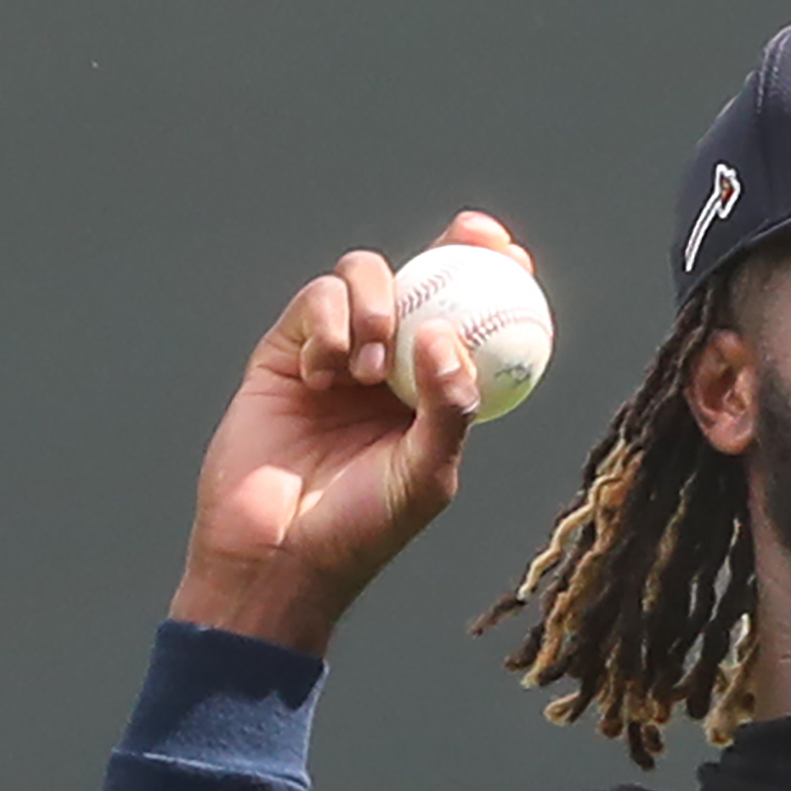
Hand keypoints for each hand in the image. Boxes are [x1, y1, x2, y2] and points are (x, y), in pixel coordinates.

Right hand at [167, 211, 534, 655]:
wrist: (277, 553)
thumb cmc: (361, 529)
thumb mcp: (426, 475)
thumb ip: (448, 408)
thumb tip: (447, 335)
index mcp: (434, 395)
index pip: (471, 324)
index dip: (493, 281)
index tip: (514, 256)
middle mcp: (390, 367)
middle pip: (424, 281)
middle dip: (451, 248)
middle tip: (472, 238)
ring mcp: (337, 355)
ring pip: (365, 278)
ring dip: (378, 301)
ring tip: (371, 367)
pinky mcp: (285, 352)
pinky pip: (315, 303)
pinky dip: (329, 322)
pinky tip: (327, 373)